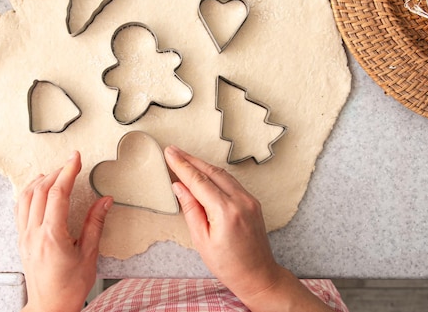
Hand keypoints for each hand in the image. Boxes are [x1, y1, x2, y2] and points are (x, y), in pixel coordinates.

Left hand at [15, 151, 113, 311]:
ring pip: (26, 197)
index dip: (67, 172)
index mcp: (52, 236)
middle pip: (40, 191)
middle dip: (56, 172)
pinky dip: (29, 193)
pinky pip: (20, 208)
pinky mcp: (21, 240)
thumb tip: (105, 201)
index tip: (75, 159)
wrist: (50, 307)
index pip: (58, 194)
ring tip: (54, 173)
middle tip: (70, 163)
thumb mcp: (89, 255)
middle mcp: (34, 233)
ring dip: (40, 181)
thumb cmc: (69, 287)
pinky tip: (38, 191)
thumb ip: (95, 224)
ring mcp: (24, 236)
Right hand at [164, 146, 333, 311]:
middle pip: (210, 172)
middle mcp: (240, 201)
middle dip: (190, 159)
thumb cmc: (228, 265)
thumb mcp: (201, 239)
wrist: (258, 275)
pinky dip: (215, 174)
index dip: (182, 165)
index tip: (169, 153)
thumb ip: (191, 209)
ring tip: (185, 158)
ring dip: (202, 164)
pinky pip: (231, 181)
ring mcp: (249, 200)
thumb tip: (179, 186)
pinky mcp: (252, 201)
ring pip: (222, 174)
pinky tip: (204, 172)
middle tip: (173, 150)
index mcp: (225, 211)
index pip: (198, 181)